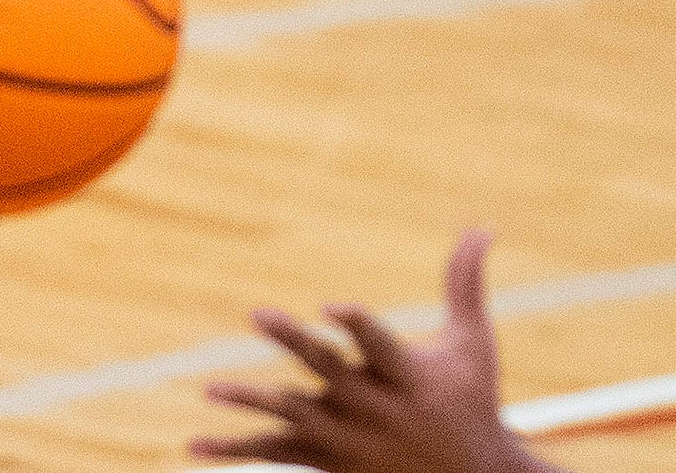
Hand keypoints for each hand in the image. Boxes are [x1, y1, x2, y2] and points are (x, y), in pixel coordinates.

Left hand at [190, 231, 559, 472]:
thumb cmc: (473, 400)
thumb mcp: (473, 343)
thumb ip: (464, 284)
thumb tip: (483, 226)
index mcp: (410, 376)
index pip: (382, 346)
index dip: (358, 325)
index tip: (331, 304)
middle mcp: (377, 408)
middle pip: (331, 373)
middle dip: (298, 343)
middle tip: (259, 313)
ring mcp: (351, 438)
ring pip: (296, 418)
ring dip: (254, 404)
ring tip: (211, 390)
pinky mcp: (330, 459)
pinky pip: (277, 453)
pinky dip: (235, 449)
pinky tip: (192, 445)